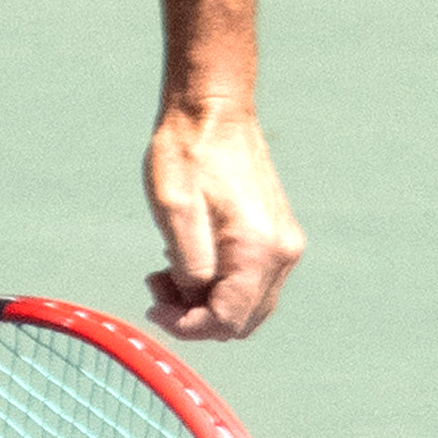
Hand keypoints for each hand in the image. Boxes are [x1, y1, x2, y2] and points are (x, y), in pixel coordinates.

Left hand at [145, 94, 300, 340]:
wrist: (212, 110)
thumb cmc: (187, 153)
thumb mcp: (174, 213)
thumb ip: (189, 268)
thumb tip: (197, 301)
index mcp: (259, 249)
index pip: (228, 321)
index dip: (187, 326)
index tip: (153, 308)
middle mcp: (282, 253)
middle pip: (241, 322)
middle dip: (195, 317)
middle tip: (157, 286)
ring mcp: (284, 245)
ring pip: (246, 306)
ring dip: (205, 302)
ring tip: (166, 270)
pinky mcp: (276, 235)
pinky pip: (250, 283)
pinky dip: (218, 284)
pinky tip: (187, 258)